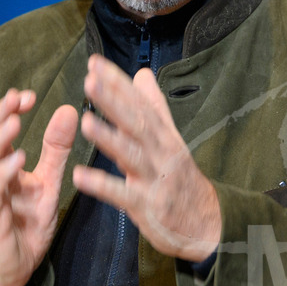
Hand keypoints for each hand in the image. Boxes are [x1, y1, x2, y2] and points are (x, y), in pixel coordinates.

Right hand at [0, 89, 77, 285]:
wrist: (15, 268)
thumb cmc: (27, 224)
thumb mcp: (48, 181)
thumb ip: (55, 149)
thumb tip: (68, 109)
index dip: (8, 108)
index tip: (27, 94)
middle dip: (0, 115)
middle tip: (17, 97)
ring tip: (15, 121)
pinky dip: (4, 173)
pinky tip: (18, 159)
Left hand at [73, 54, 220, 261]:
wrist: (207, 222)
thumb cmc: (181, 177)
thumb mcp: (171, 138)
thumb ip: (154, 106)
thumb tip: (142, 74)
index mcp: (162, 133)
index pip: (139, 102)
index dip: (118, 82)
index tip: (95, 63)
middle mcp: (160, 151)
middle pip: (136, 122)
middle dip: (113, 101)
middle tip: (90, 82)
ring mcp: (155, 178)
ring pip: (131, 155)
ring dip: (109, 138)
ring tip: (85, 123)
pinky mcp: (148, 206)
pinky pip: (122, 195)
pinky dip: (102, 186)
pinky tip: (79, 176)